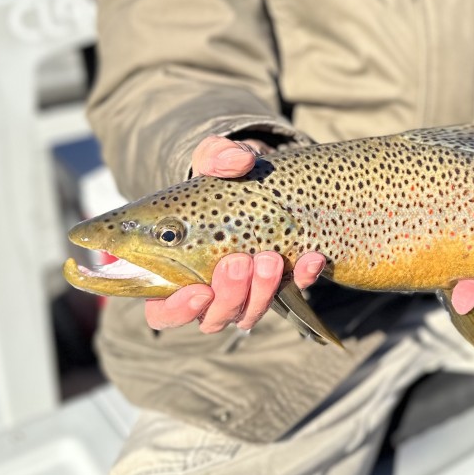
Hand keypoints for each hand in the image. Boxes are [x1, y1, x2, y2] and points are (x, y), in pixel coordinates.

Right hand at [145, 136, 325, 332]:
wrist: (261, 179)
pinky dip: (302, 278)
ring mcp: (246, 293)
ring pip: (250, 313)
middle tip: (238, 262)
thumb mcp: (213, 160)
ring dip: (262, 291)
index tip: (199, 291)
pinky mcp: (281, 283)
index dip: (178, 310)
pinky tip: (311, 257)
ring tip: (270, 258)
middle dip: (229, 294)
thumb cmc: (222, 177)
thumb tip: (236, 161)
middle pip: (213, 317)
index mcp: (174, 273)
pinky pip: (293, 292)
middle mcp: (209, 292)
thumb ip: (217, 157)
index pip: (163, 312)